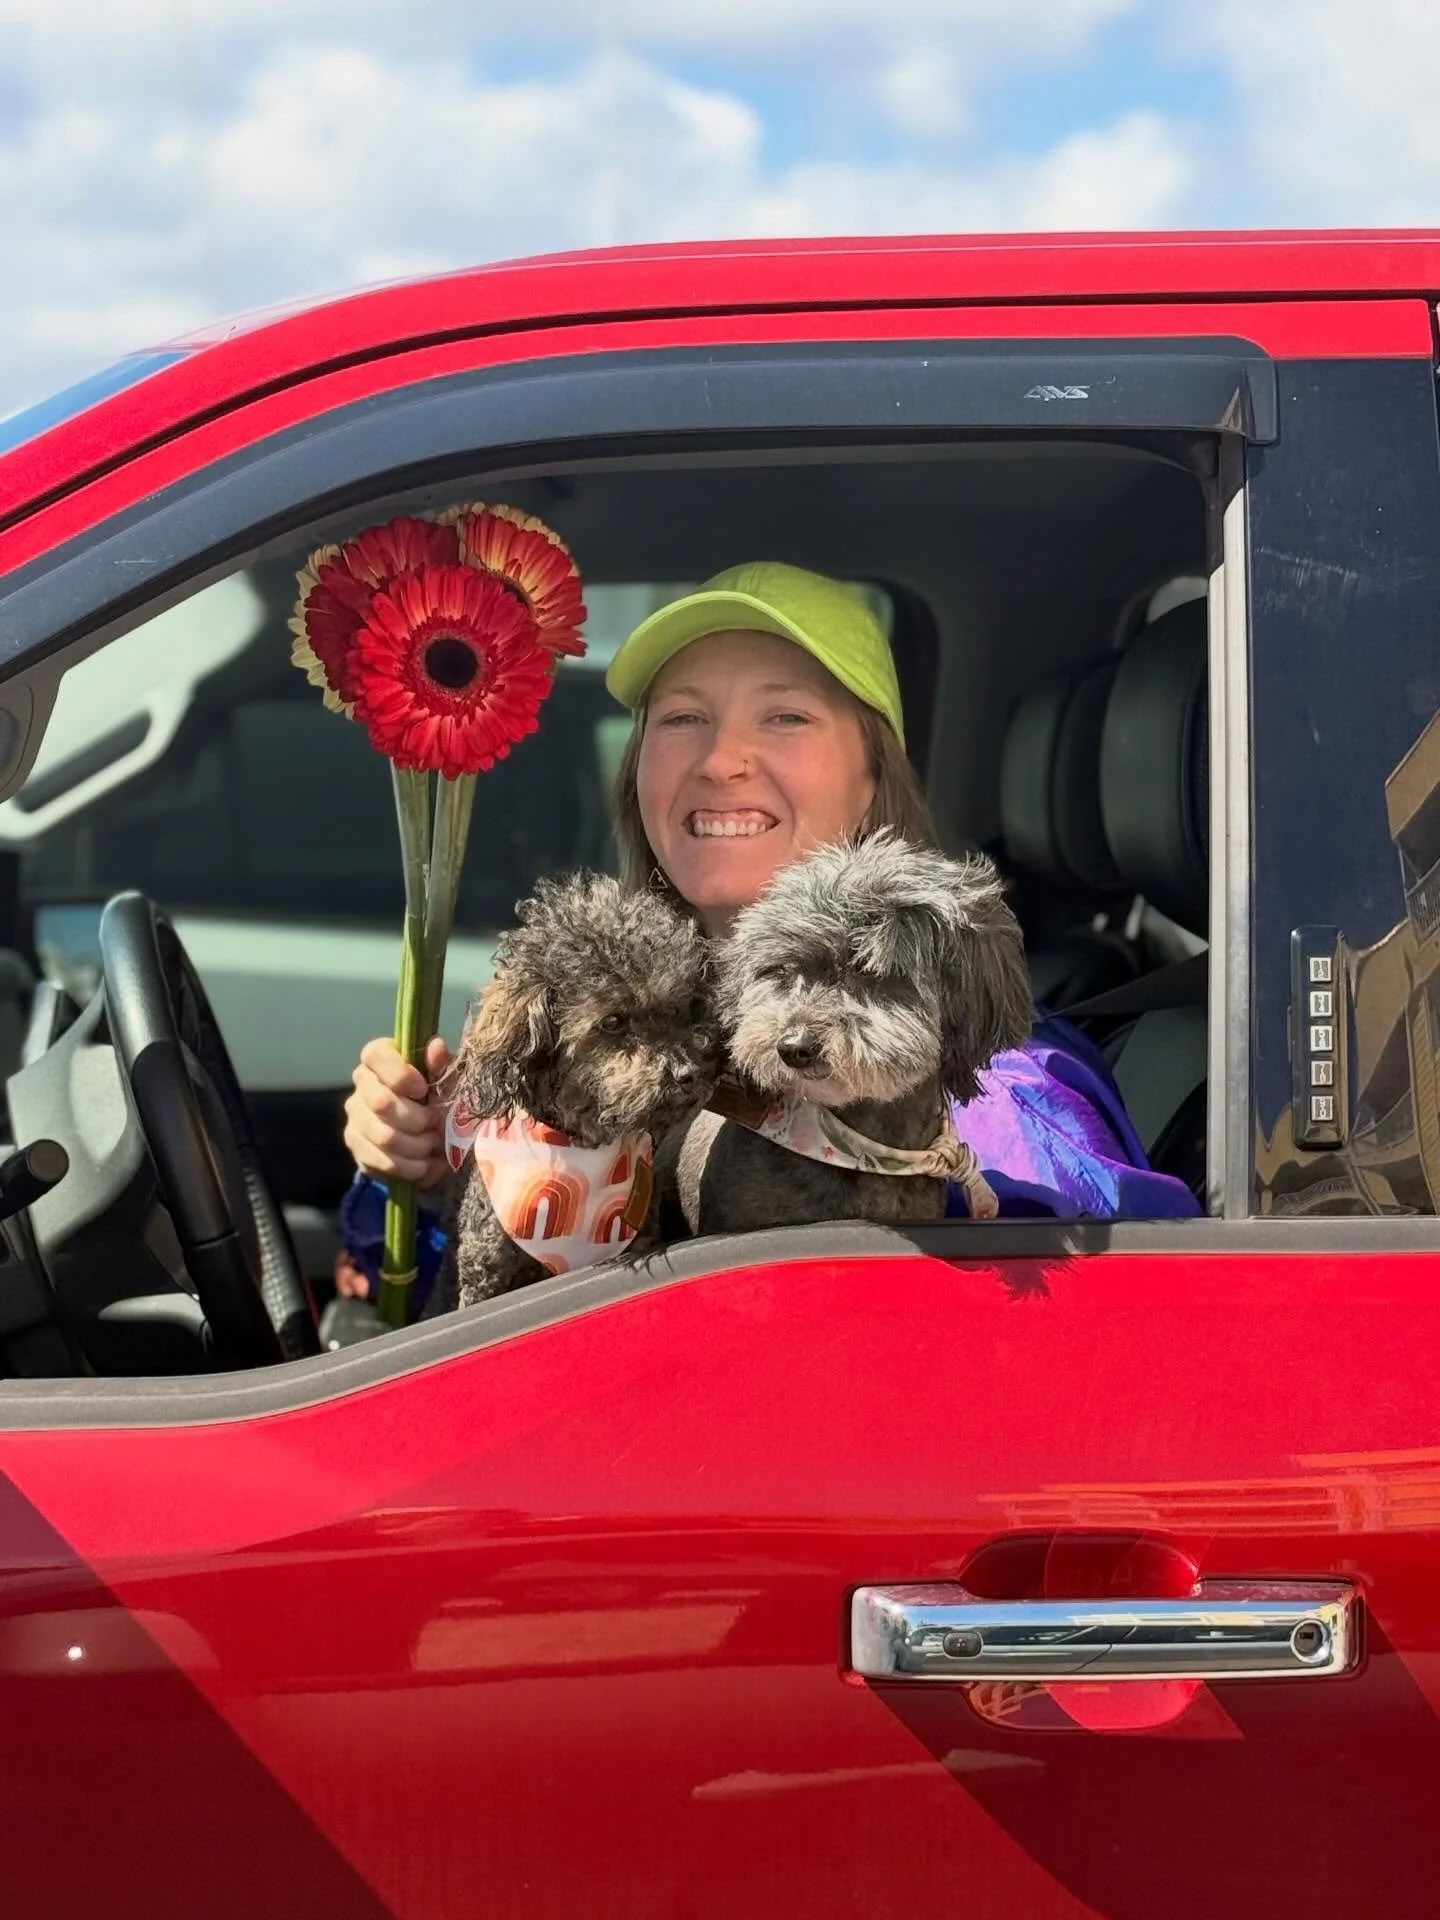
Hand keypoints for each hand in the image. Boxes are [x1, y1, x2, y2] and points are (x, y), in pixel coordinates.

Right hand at [344, 1034, 452, 1187]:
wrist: (432, 1137)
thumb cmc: (440, 1098)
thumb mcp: (448, 1079)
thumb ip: (442, 1064)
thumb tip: (435, 1045)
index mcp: (381, 1057)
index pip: (375, 1055)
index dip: (400, 1074)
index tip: (423, 1089)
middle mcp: (362, 1083)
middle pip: (380, 1102)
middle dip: (417, 1119)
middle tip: (437, 1124)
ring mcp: (355, 1115)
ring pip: (384, 1136)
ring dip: (417, 1146)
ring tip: (434, 1145)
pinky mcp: (356, 1145)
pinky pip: (381, 1161)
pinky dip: (410, 1167)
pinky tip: (424, 1163)